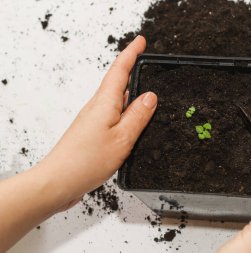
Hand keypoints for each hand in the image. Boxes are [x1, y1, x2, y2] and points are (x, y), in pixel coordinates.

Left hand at [38, 35, 156, 209]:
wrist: (59, 181)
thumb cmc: (86, 161)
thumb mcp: (123, 138)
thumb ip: (138, 116)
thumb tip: (151, 96)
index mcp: (105, 102)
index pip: (120, 70)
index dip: (131, 53)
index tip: (141, 41)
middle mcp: (98, 107)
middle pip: (117, 82)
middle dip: (133, 71)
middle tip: (147, 64)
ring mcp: (94, 120)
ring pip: (117, 100)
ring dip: (131, 95)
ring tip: (147, 96)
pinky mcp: (94, 132)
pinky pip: (113, 116)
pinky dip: (126, 113)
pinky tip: (133, 122)